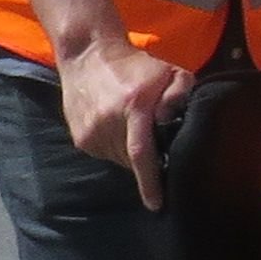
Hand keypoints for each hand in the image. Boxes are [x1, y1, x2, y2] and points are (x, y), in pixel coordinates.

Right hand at [57, 33, 192, 206]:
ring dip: (131, 156)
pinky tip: (118, 129)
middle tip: (157, 149)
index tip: (156, 205)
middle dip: (147, 164)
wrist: (88, 54)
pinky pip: (105, 154)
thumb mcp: (170, 71)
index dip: (149, 182)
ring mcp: (90, 131)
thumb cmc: (135, 65)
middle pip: (132, 161)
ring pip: (118, 160)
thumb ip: (181, 95)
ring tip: (135, 133)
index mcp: (133, 106)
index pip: (141, 153)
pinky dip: (116, 150)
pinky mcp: (79, 137)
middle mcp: (108, 121)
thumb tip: (175, 123)